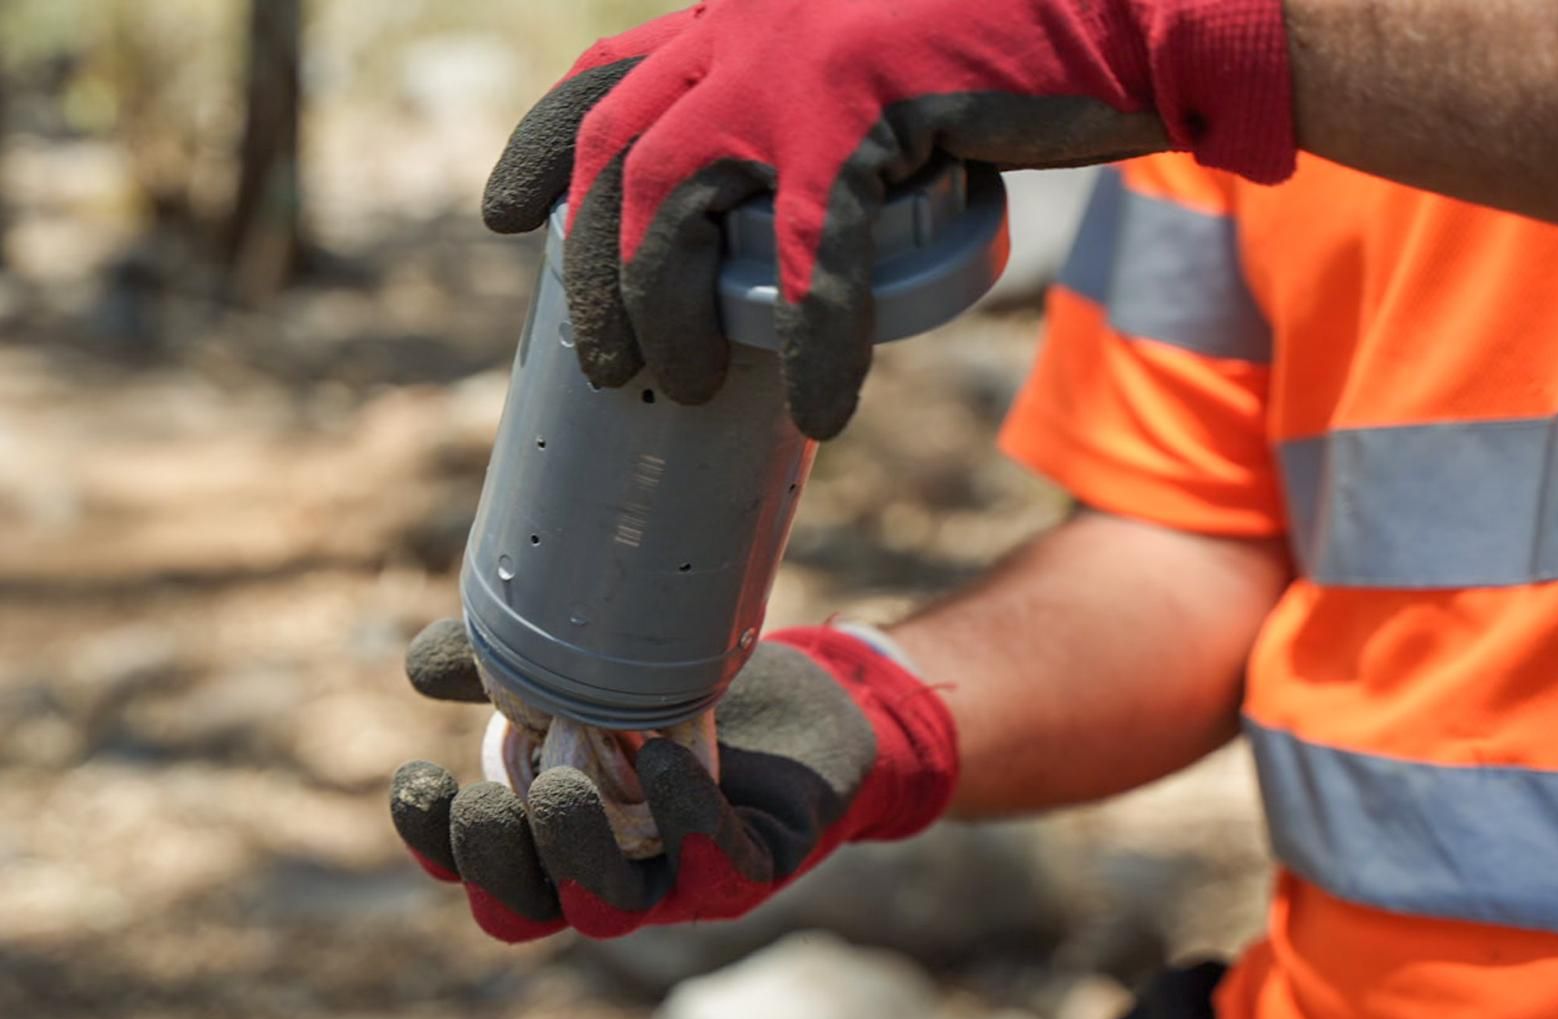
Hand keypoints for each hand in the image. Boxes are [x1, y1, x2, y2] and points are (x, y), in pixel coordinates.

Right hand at [390, 620, 958, 940]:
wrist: (812, 697)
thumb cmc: (687, 689)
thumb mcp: (593, 667)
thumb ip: (511, 667)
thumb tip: (420, 667)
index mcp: (558, 833)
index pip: (477, 866)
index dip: (436, 844)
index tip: (416, 779)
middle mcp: (610, 868)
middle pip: (531, 909)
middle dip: (495, 865)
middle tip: (482, 802)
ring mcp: (678, 877)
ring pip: (611, 909)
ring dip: (574, 859)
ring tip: (558, 791)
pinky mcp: (752, 866)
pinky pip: (716, 870)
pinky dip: (686, 822)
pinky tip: (662, 761)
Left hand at [483, 0, 1293, 439]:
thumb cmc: (1022, 40)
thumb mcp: (886, 55)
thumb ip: (823, 103)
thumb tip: (793, 198)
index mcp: (745, 15)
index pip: (605, 76)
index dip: (537, 150)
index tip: (502, 220)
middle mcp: (750, 26)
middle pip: (617, 159)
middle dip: (595, 273)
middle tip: (604, 362)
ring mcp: (800, 63)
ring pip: (677, 208)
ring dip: (669, 314)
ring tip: (685, 392)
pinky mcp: (869, 110)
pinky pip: (813, 260)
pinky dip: (814, 343)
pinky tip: (823, 407)